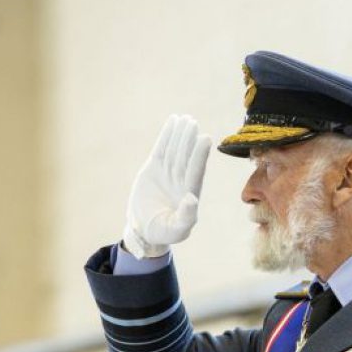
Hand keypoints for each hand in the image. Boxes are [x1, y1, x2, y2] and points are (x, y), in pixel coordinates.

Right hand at [123, 114, 212, 257]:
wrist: (146, 230)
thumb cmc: (164, 233)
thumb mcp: (176, 230)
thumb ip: (186, 217)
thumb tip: (192, 199)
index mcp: (189, 195)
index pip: (195, 172)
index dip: (199, 156)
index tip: (205, 139)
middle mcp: (181, 181)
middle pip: (185, 157)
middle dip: (188, 141)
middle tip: (193, 123)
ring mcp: (168, 173)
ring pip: (175, 151)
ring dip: (180, 135)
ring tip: (185, 119)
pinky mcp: (154, 169)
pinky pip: (162, 149)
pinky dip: (167, 136)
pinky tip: (173, 122)